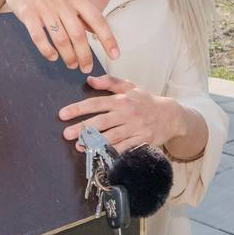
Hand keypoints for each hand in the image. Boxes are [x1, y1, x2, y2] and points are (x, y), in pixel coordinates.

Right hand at [0, 0, 119, 72]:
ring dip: (68, 56)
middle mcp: (62, 2)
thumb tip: (96, 30)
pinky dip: (47, 50)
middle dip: (84, 56)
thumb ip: (81, 11)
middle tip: (86, 68)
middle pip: (78, 34)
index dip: (108, 39)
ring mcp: (44, 8)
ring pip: (60, 39)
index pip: (97, 19)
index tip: (115, 55)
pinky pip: (39, 37)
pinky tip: (53, 56)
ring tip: (71, 65)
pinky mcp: (27, 14)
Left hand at [59, 75, 182, 152]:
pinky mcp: (141, 141)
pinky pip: (124, 148)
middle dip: (82, 128)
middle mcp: (127, 114)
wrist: (170, 116)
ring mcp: (134, 128)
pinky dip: (112, 152)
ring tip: (78, 146)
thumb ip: (109, 82)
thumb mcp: (130, 86)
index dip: (79, 108)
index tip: (63, 114)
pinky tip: (99, 155)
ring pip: (112, 136)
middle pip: (102, 122)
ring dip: (94, 142)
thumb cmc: (146, 100)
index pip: (96, 103)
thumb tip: (89, 79)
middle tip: (66, 133)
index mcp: (122, 100)